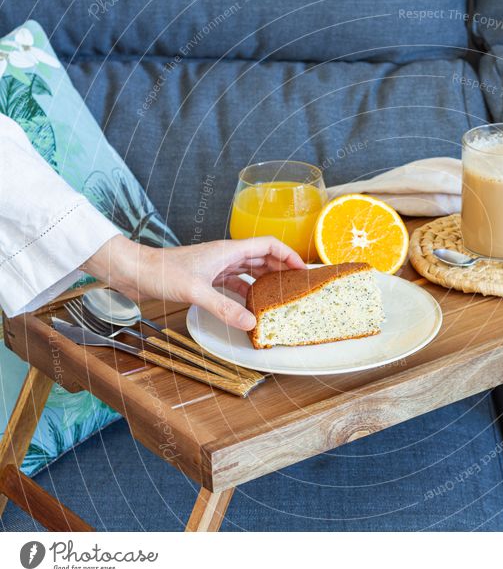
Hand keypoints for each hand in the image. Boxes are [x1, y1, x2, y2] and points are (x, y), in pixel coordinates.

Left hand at [81, 235, 305, 329]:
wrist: (133, 271)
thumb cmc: (160, 272)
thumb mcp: (195, 291)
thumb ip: (224, 308)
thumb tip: (251, 323)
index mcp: (228, 250)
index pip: (268, 244)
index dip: (288, 254)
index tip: (302, 269)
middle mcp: (224, 256)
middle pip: (262, 257)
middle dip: (281, 268)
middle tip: (296, 285)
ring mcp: (215, 266)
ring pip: (249, 270)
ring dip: (264, 281)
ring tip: (278, 296)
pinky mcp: (205, 278)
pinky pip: (234, 283)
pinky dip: (245, 293)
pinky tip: (248, 306)